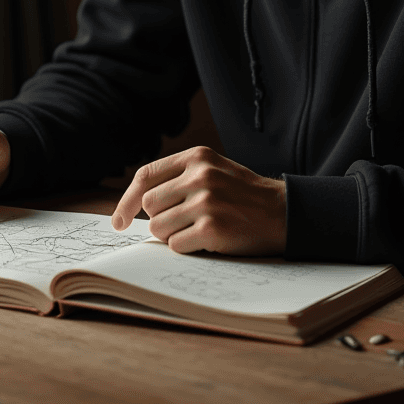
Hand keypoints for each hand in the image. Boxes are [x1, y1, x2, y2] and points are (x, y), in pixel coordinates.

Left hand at [111, 146, 285, 255]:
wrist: (283, 212)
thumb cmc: (243, 195)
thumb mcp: (214, 169)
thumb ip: (179, 177)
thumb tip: (136, 203)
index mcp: (197, 157)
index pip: (146, 176)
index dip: (127, 200)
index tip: (120, 221)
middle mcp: (200, 175)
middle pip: (149, 205)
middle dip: (158, 220)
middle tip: (182, 223)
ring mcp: (206, 201)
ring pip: (159, 227)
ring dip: (173, 235)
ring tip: (198, 229)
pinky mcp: (212, 227)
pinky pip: (176, 245)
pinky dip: (187, 247)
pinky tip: (208, 240)